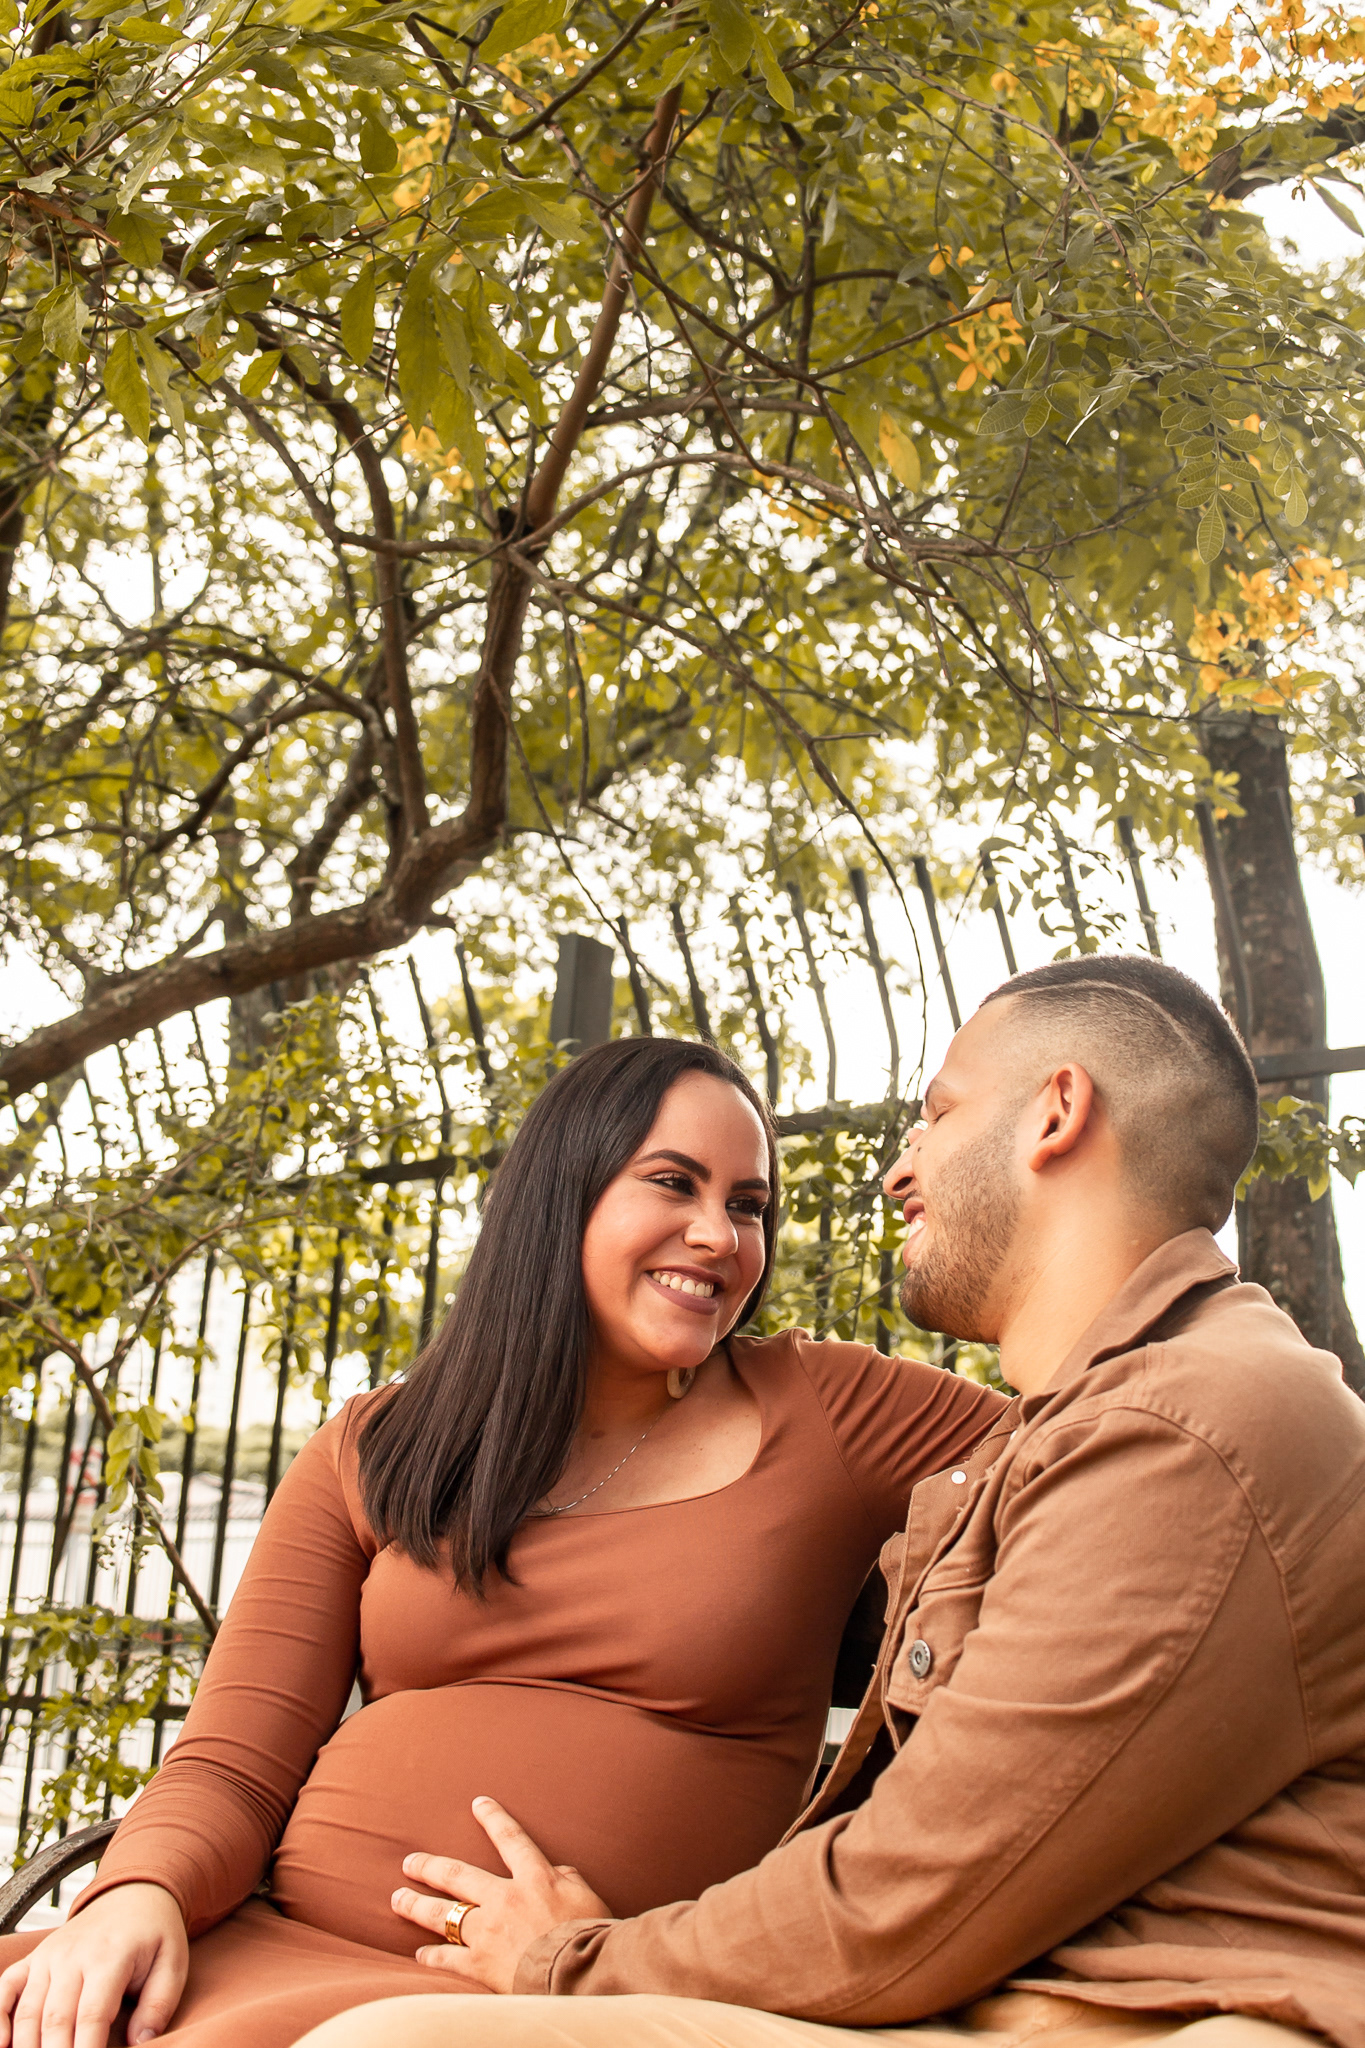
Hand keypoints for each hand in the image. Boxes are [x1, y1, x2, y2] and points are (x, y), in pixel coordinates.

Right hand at [0, 1881, 186, 2047]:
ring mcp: (49, 1956)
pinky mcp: (35, 1958)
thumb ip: (159, 2004)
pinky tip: (2, 2043)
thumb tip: (139, 2043)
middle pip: (56, 2019)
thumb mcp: (173, 1963)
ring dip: (28, 2046)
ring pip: (28, 2011)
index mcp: (110, 1956)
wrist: (133, 1895)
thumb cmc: (154, 1935)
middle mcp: (73, 1955)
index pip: (92, 2015)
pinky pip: (6, 1985)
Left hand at [391, 1797, 612, 1993]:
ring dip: (418, 1905)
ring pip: (444, 1914)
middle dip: (430, 1866)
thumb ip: (566, 1877)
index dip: (494, 1818)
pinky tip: (419, 1954)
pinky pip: (449, 1958)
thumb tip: (555, 1870)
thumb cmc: (589, 1932)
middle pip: (458, 1876)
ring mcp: (488, 1932)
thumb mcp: (586, 1894)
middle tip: (409, 1862)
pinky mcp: (481, 1965)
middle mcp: (504, 1899)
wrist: (579, 1973)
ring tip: (398, 1899)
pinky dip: (433, 1956)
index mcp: (534, 1877)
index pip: (510, 1839)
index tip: (477, 1802)